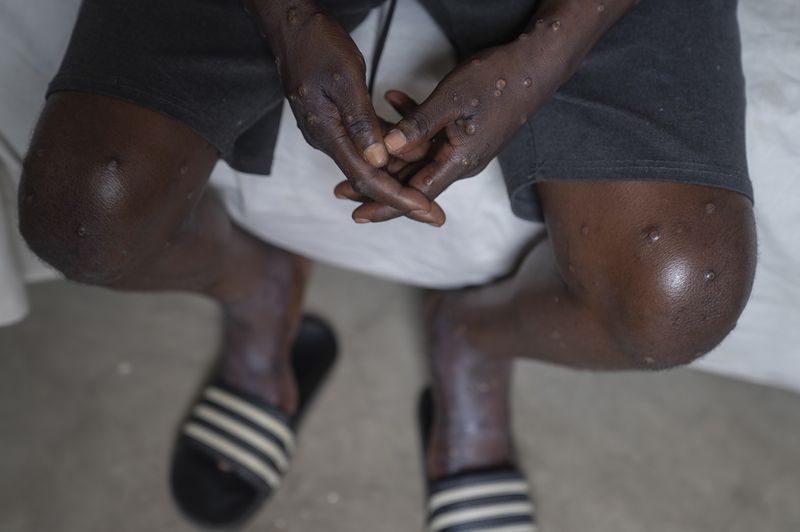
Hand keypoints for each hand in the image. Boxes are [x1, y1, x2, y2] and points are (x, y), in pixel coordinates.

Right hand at [269, 8, 434, 216]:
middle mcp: (327, 140)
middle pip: (369, 180)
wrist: (291, 28)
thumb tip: (378, 160)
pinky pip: (366, 144)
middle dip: (403, 197)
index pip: (367, 178)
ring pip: (369, 164)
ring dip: (399, 175)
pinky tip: (411, 153)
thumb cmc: (316, 46)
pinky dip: (388, 151)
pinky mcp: (337, 122)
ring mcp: (331, 132)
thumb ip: (362, 122)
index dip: (398, 198)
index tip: (424, 209)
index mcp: (327, 134)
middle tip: (434, 213)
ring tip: (430, 189)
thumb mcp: (345, 80)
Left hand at [339, 44, 551, 223]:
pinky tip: (393, 99)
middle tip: (342, 186)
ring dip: (390, 150)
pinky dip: (412, 121)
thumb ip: (417, 125)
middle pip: (412, 180)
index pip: (416, 194)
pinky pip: (431, 135)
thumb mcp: (450, 100)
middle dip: (378, 181)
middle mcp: (461, 161)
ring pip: (418, 156)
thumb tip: (387, 147)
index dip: (386, 205)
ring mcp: (463, 148)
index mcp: (459, 161)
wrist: (536, 65)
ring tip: (360, 147)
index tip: (358, 213)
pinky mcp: (464, 133)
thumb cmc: (498, 80)